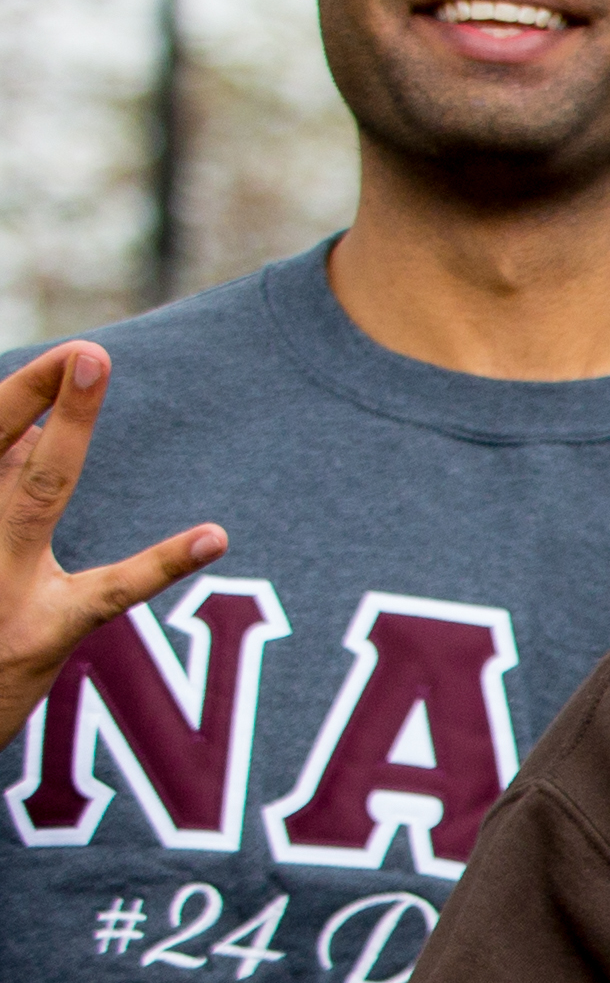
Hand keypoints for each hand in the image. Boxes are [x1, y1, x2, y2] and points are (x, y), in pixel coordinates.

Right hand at [0, 343, 223, 740]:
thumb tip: (37, 428)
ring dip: (65, 425)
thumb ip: (1, 488)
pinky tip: (215, 535)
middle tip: (84, 347)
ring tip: (94, 361)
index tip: (70, 357)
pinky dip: (161, 562)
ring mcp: (1, 584)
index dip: (21, 392)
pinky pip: (107, 591)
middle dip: (30, 388)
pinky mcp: (40, 635)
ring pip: (34, 489)